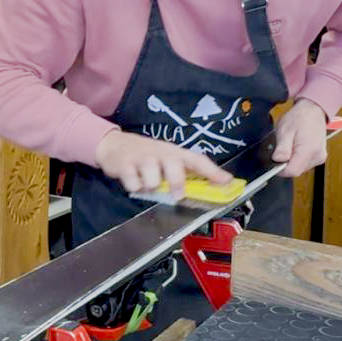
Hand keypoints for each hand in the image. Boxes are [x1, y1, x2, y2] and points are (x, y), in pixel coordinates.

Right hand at [95, 129, 231, 199]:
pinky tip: (133, 181)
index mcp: (175, 153)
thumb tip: (202, 190)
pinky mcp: (125, 164)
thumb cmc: (146, 156)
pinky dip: (134, 186)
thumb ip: (183, 174)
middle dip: (177, 182)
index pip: (197, 160)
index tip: (227, 182)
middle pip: (173, 165)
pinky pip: (133, 182)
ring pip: (152, 177)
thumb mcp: (165, 160)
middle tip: (177, 195)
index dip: (213, 171)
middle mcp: (161, 153)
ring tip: (147, 183)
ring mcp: (143, 157)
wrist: (114, 145)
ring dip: (151, 185)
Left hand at [272, 99, 327, 177]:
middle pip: (296, 170)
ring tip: (292, 144)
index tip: (275, 160)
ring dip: (292, 160)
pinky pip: (304, 164)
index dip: (280, 169)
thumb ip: (282, 148)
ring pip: (299, 168)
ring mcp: (320, 158)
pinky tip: (297, 146)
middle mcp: (317, 157)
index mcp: (309, 150)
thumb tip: (278, 160)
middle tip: (284, 146)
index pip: (292, 171)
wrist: (313, 111)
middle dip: (286, 163)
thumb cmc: (299, 118)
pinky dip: (298, 158)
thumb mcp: (285, 130)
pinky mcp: (319, 157)